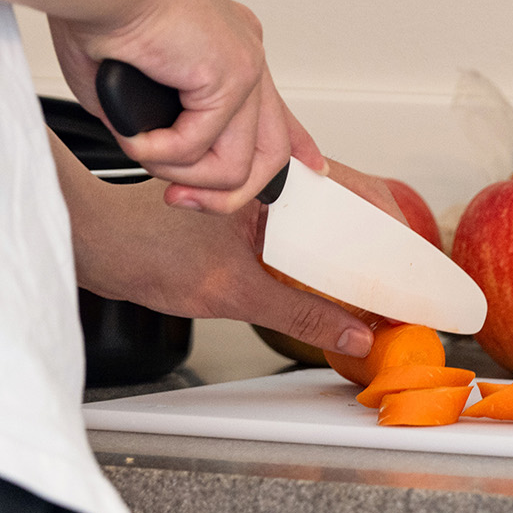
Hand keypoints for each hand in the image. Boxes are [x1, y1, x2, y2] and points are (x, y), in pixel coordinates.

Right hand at [51, 0, 321, 212]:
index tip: (310, 165)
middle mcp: (245, 56)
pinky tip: (135, 134)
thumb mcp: (135, 87)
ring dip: (180, 174)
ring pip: (235, 165)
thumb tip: (157, 156)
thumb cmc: (101, 15)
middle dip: (224, 194)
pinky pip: (199, 147)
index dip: (296, 146)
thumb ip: (159, 125)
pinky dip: (158, 151)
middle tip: (179, 200)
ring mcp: (245, 66)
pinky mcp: (231, 75)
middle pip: (270, 152)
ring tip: (142, 150)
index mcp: (229, 50)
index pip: (277, 113)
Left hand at [53, 137, 374, 355]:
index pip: (362, 196)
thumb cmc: (146, 247)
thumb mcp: (236, 293)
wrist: (95, 244)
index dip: (398, 234)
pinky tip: (331, 286)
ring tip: (377, 292)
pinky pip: (300, 230)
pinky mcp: (245, 214)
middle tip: (406, 290)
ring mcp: (260, 195)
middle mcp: (274, 178)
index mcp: (279, 178)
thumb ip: (302, 315)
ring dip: (353, 255)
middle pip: (351, 207)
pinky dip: (322, 258)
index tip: (418, 273)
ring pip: (327, 220)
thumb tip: (355, 335)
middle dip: (382, 248)